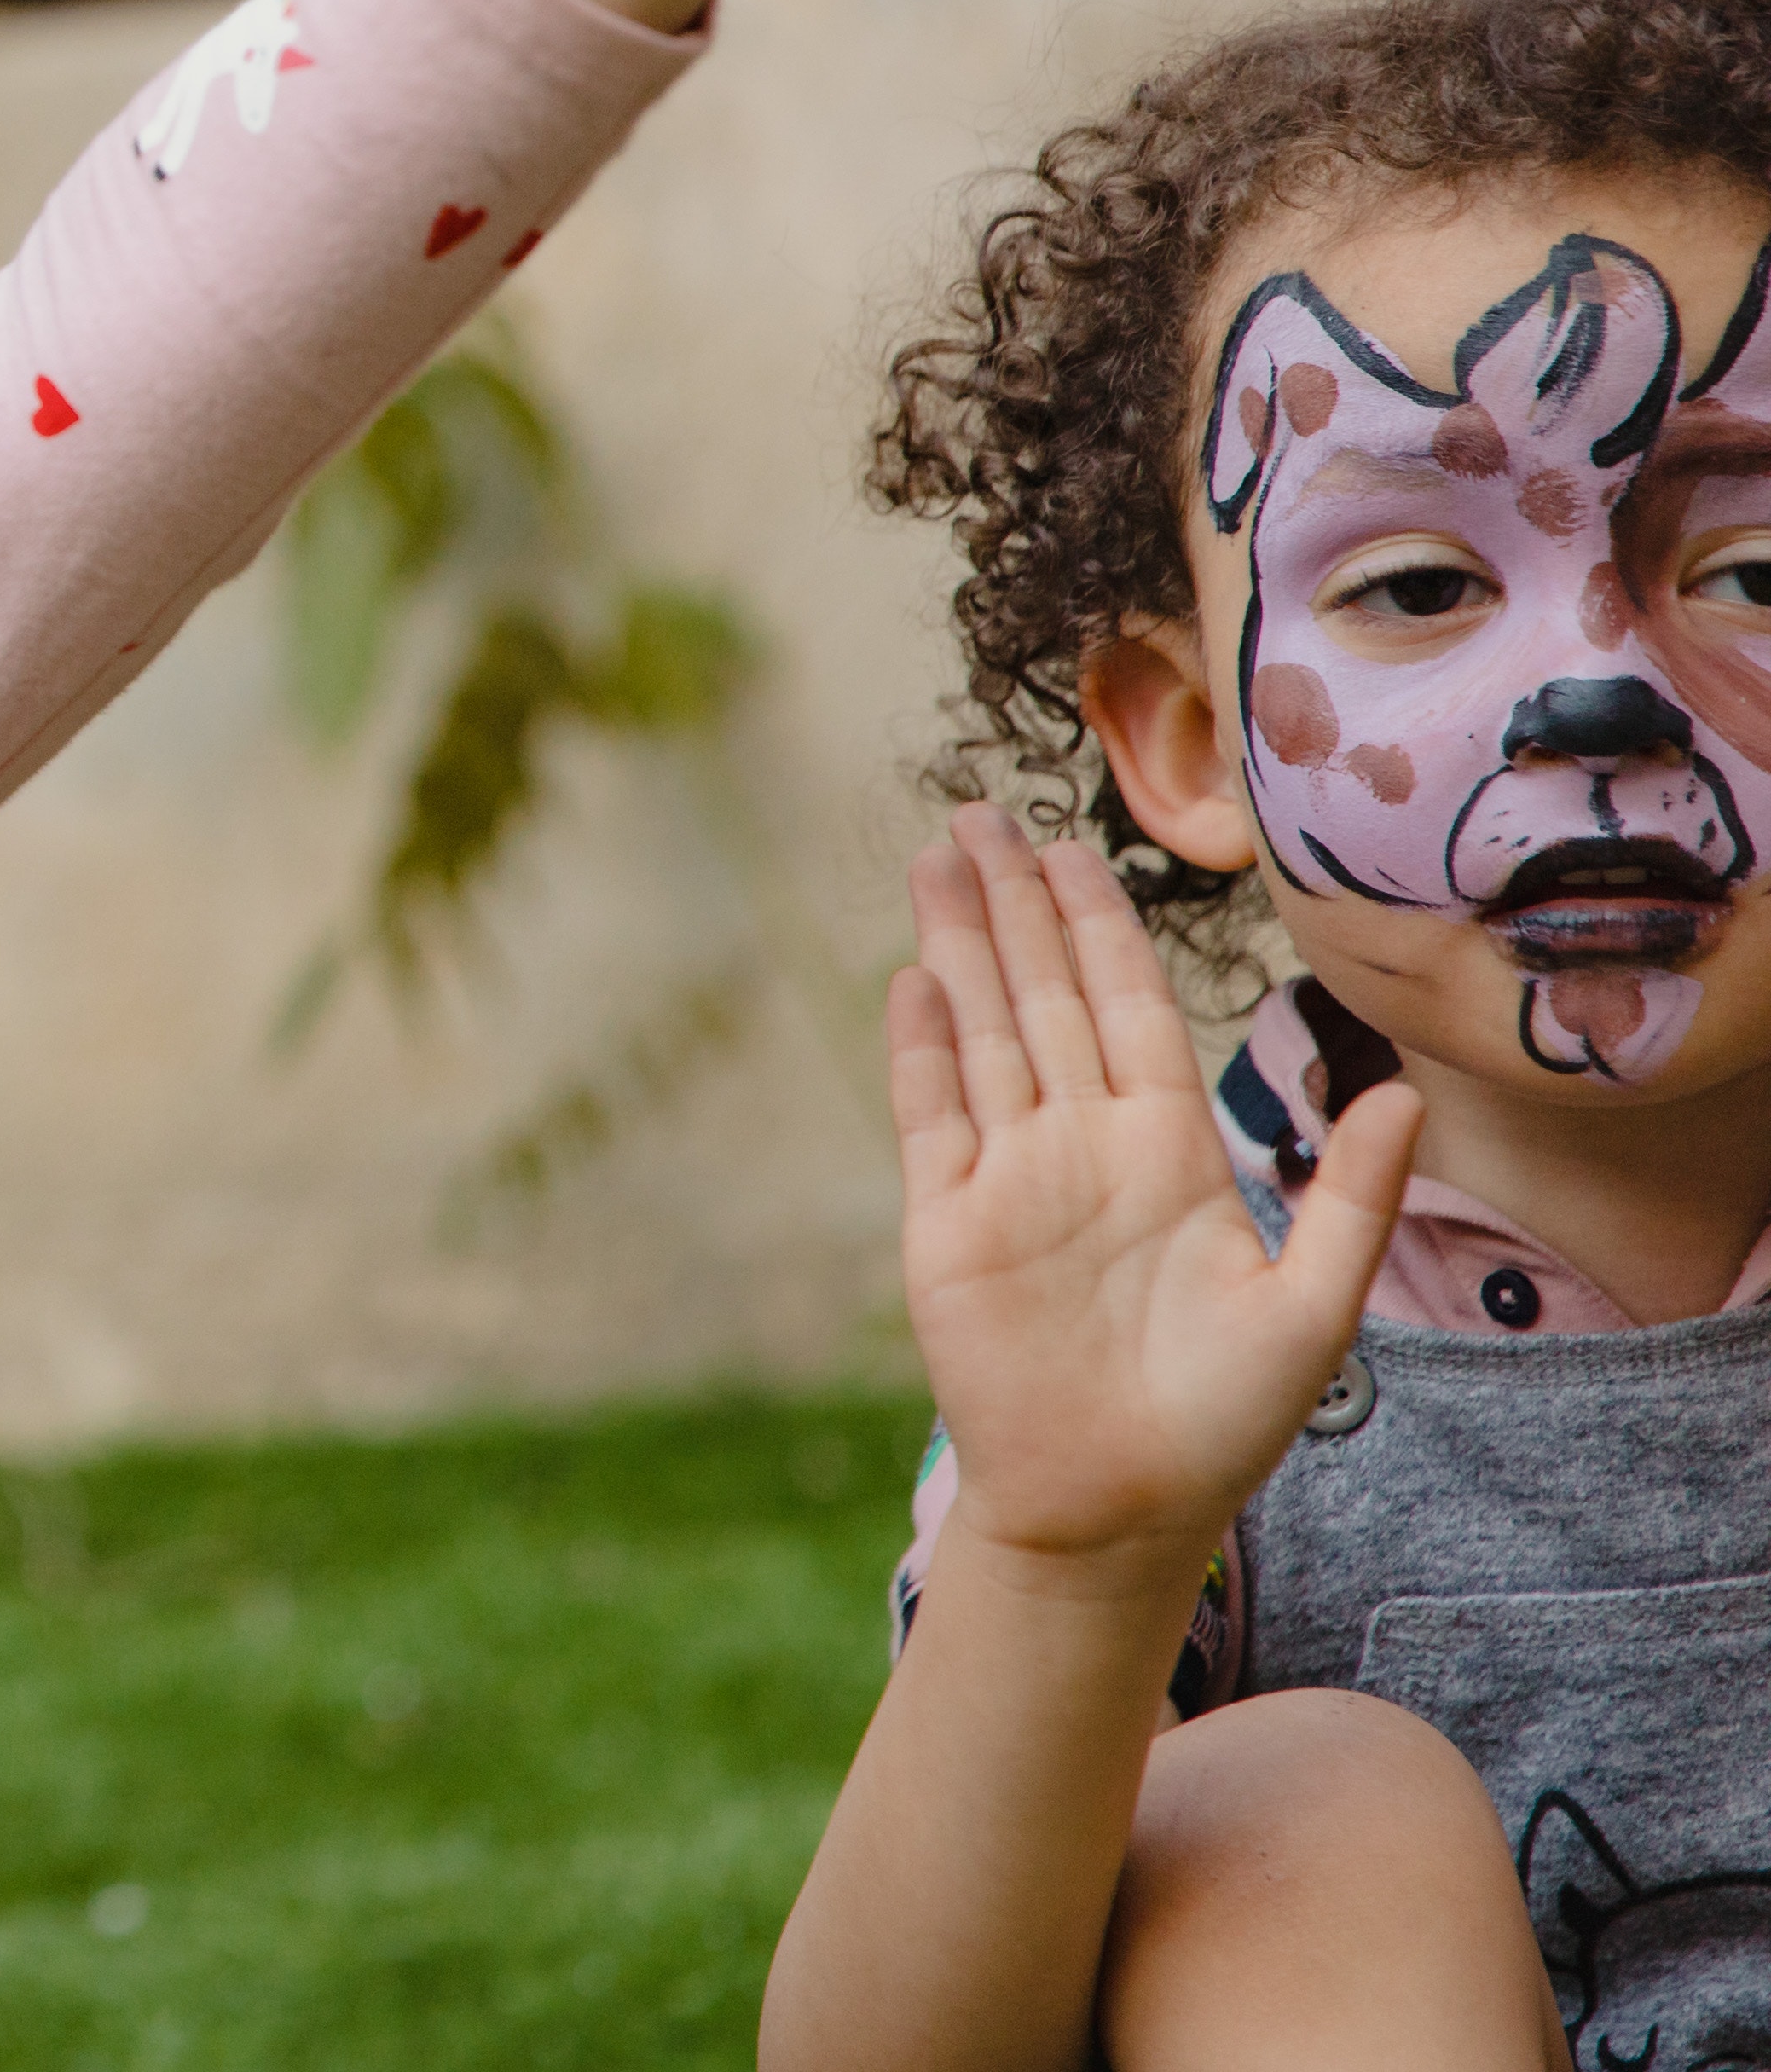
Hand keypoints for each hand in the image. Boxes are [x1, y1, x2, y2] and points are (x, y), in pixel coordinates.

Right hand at [888, 804, 1417, 1594]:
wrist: (1117, 1507)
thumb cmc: (1222, 1420)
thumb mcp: (1311, 1306)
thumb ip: (1348, 1196)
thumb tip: (1409, 1096)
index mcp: (1166, 1152)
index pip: (1126, 1009)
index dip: (1099, 926)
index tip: (1072, 847)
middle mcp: (1081, 1146)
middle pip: (1043, 996)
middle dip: (1015, 905)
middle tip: (982, 814)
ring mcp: (1008, 1178)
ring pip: (982, 1032)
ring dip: (961, 946)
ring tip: (938, 859)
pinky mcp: (947, 1221)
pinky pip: (931, 1112)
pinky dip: (921, 1044)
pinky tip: (913, 976)